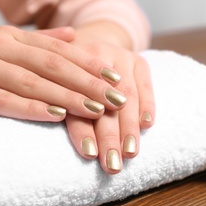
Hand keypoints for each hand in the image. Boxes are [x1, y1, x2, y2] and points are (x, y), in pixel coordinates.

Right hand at [0, 26, 126, 120]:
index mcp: (13, 38)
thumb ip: (40, 42)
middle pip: (53, 66)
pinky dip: (29, 106)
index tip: (117, 79)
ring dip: (67, 96)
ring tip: (96, 109)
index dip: (90, 65)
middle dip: (88, 83)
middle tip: (117, 98)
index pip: (60, 51)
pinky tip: (56, 115)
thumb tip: (73, 35)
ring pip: (31, 81)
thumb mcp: (6, 45)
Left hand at [65, 22, 154, 173]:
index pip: (77, 103)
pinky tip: (147, 125)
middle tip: (112, 164)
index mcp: (68, 64)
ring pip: (127, 95)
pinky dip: (147, 105)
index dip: (83, 129)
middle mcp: (95, 56)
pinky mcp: (140, 61)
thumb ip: (58, 103)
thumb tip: (75, 144)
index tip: (89, 154)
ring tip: (130, 152)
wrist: (98, 41)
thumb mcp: (60, 81)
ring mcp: (120, 56)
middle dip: (109, 136)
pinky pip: (145, 84)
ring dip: (129, 126)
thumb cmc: (74, 72)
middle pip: (104, 102)